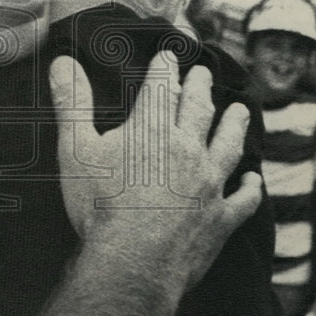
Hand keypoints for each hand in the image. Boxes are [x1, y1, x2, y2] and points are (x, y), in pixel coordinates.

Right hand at [49, 52, 261, 291]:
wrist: (132, 262)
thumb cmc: (99, 205)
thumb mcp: (75, 149)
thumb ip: (71, 103)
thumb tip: (62, 62)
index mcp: (152, 129)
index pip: (162, 87)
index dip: (165, 67)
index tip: (169, 54)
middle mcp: (187, 149)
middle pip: (199, 109)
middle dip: (201, 87)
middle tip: (204, 72)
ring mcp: (209, 184)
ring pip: (228, 145)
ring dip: (234, 125)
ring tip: (240, 110)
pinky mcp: (220, 218)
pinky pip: (242, 199)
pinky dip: (250, 188)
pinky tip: (253, 180)